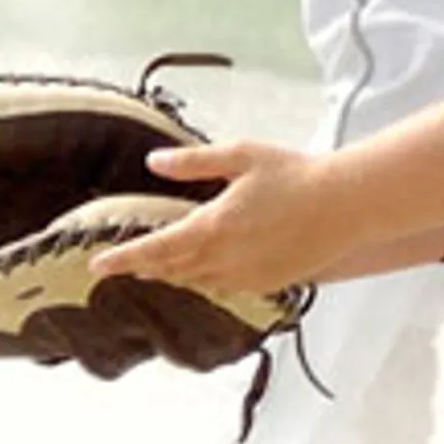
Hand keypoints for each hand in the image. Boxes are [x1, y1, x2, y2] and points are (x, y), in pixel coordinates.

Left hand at [88, 138, 353, 301]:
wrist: (346, 205)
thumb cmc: (295, 174)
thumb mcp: (241, 156)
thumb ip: (193, 163)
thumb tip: (154, 163)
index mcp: (213, 227)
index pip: (155, 249)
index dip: (123, 258)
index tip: (97, 265)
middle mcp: (225, 259)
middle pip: (172, 270)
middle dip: (146, 268)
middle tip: (125, 266)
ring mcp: (248, 275)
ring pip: (198, 282)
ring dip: (176, 275)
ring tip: (160, 270)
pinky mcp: (269, 283)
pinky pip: (227, 287)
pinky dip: (208, 280)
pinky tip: (209, 272)